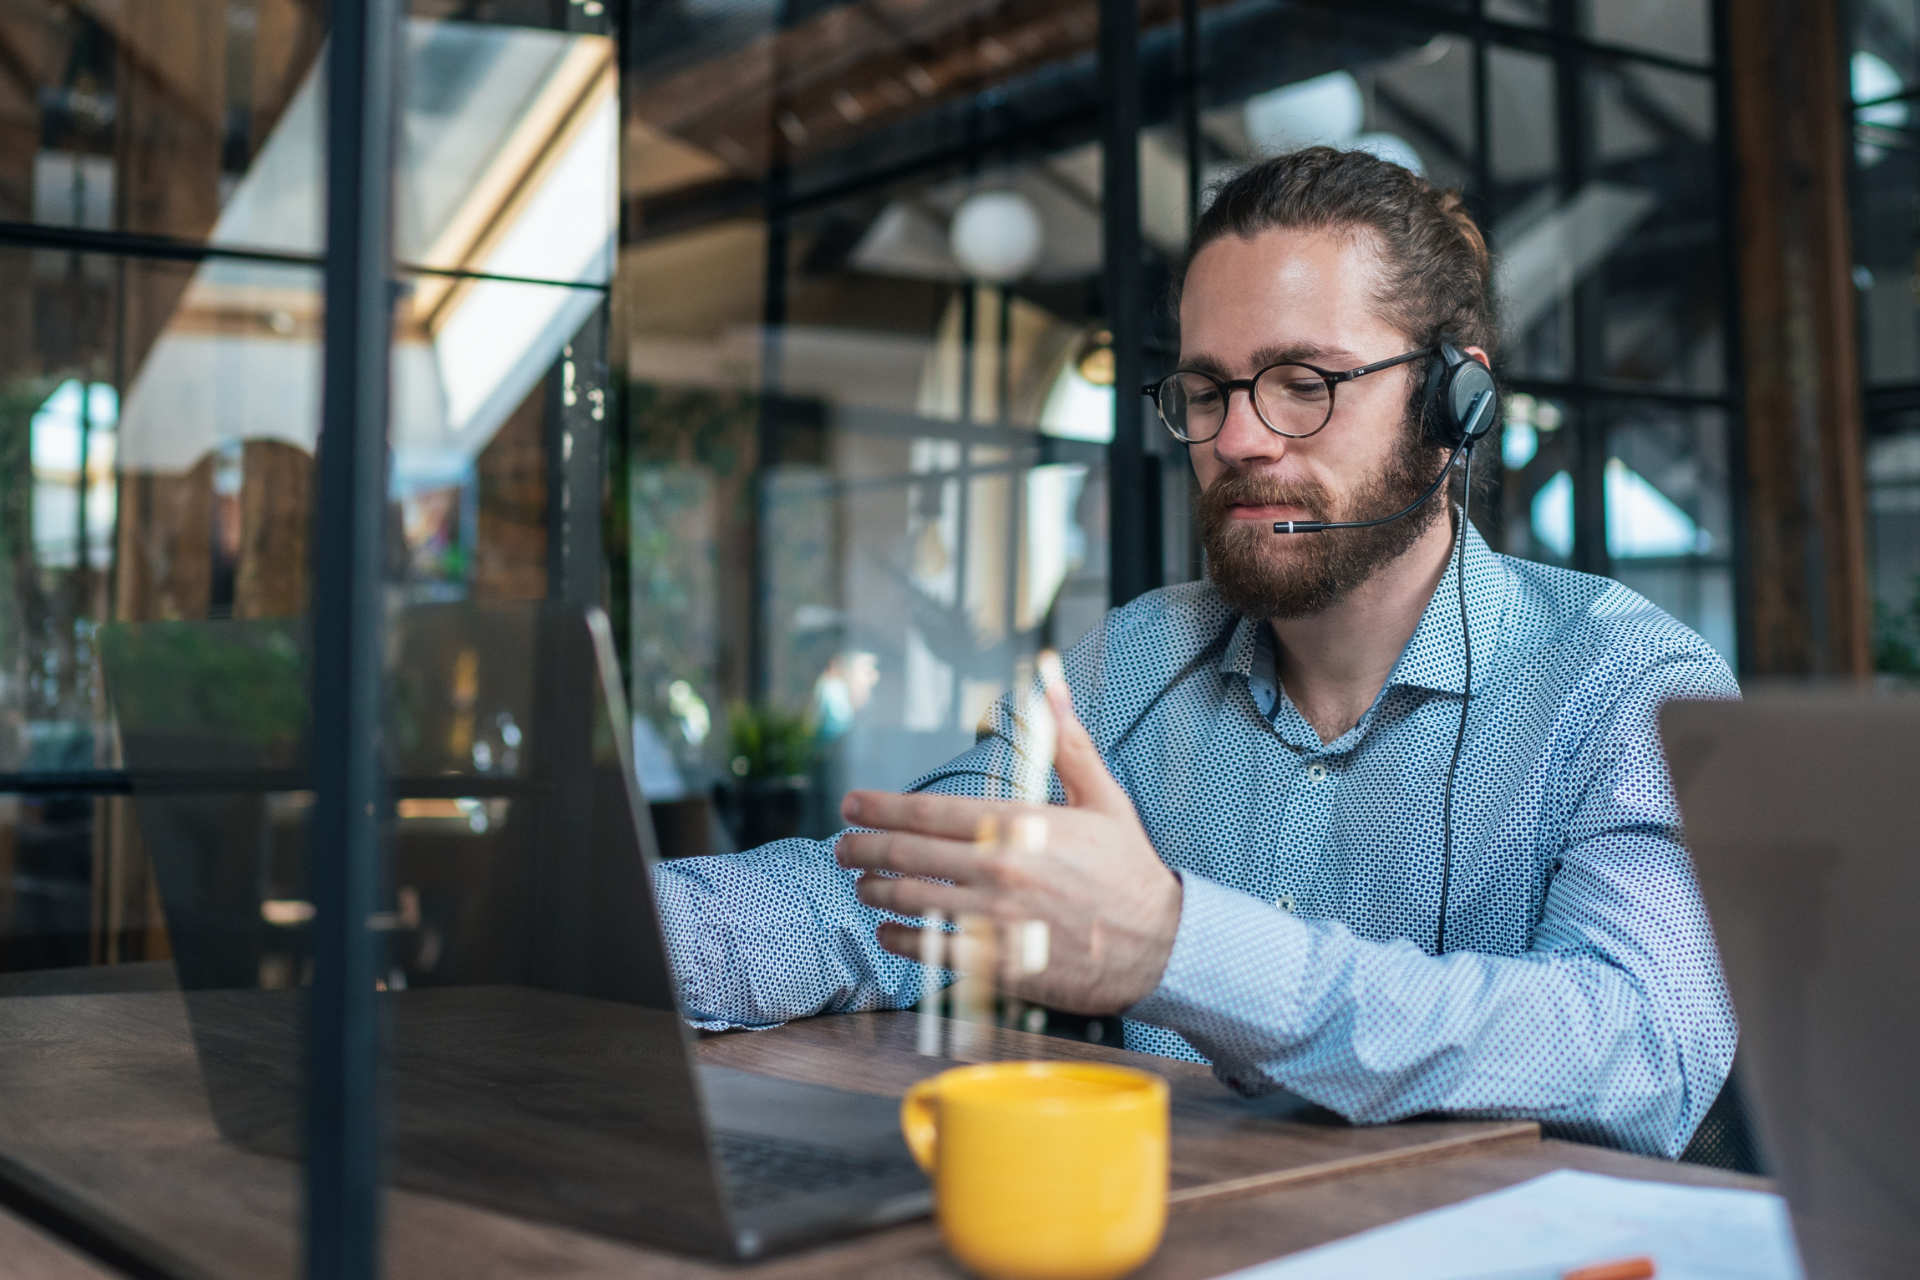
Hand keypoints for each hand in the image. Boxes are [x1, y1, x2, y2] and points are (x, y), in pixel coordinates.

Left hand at [835, 657, 1183, 1015]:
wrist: (1162, 943)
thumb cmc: (1128, 869)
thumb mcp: (1103, 798)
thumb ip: (1067, 743)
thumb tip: (1051, 684)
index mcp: (1018, 825)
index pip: (928, 811)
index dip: (880, 807)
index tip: (850, 805)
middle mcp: (999, 869)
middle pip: (908, 855)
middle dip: (863, 847)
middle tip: (842, 847)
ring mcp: (996, 919)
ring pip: (912, 901)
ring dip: (877, 892)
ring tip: (863, 886)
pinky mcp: (999, 965)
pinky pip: (932, 951)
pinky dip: (900, 941)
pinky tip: (889, 933)